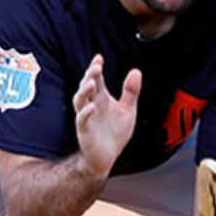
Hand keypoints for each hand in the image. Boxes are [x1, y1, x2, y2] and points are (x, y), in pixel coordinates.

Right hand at [73, 54, 140, 177]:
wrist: (108, 157)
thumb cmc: (115, 133)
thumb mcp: (128, 110)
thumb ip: (131, 91)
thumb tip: (136, 71)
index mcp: (101, 98)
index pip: (97, 79)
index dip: (96, 68)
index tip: (99, 58)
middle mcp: (92, 105)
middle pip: (86, 87)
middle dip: (89, 76)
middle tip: (96, 67)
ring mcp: (87, 118)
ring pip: (79, 101)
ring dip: (84, 91)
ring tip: (92, 82)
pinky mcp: (85, 132)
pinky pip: (82, 121)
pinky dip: (85, 114)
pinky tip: (92, 108)